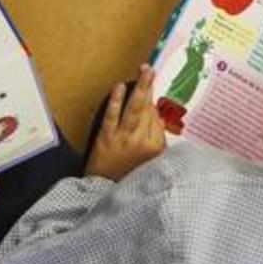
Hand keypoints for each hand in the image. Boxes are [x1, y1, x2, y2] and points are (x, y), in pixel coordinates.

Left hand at [86, 65, 165, 181]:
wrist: (104, 193)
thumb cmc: (129, 179)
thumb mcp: (152, 164)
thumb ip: (157, 143)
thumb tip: (156, 119)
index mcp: (155, 149)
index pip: (157, 121)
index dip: (153, 108)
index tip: (150, 98)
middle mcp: (141, 142)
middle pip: (148, 111)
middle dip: (150, 88)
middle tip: (151, 70)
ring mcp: (123, 139)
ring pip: (134, 109)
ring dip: (140, 88)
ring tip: (144, 70)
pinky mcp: (106, 138)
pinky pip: (112, 116)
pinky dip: (116, 100)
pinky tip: (120, 86)